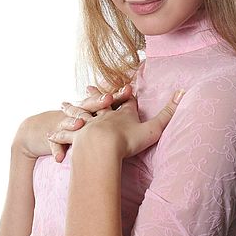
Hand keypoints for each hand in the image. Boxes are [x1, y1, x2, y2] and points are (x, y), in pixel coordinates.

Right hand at [12, 85, 130, 161]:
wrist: (43, 130)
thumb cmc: (75, 126)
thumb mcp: (90, 118)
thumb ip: (110, 116)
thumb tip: (135, 112)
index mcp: (90, 110)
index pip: (105, 100)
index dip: (116, 95)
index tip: (129, 89)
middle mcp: (78, 115)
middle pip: (88, 106)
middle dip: (97, 102)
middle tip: (108, 99)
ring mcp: (65, 126)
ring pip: (68, 123)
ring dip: (73, 122)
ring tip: (80, 124)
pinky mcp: (54, 139)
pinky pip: (55, 145)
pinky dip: (56, 150)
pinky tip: (60, 158)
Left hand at [54, 87, 185, 159]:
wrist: (103, 149)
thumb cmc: (129, 140)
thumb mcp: (154, 126)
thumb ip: (169, 111)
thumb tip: (185, 91)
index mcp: (122, 113)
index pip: (125, 101)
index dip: (125, 94)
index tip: (123, 86)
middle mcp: (104, 116)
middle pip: (99, 103)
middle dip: (95, 95)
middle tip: (88, 86)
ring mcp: (88, 126)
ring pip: (78, 115)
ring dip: (72, 110)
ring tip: (63, 104)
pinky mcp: (76, 138)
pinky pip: (66, 135)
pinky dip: (59, 134)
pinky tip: (50, 134)